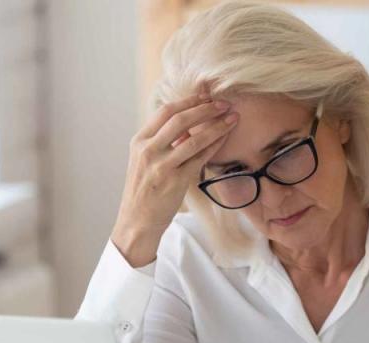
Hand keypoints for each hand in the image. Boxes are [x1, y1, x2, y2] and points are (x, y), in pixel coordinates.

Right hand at [111, 93, 237, 266]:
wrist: (136, 221)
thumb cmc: (144, 189)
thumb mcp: (144, 160)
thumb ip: (162, 140)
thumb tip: (189, 121)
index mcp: (139, 141)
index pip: (165, 111)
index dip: (188, 101)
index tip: (206, 95)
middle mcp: (148, 150)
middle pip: (180, 120)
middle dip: (206, 108)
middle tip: (224, 103)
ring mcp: (161, 166)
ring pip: (194, 138)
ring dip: (216, 125)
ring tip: (232, 118)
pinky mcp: (175, 181)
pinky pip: (200, 158)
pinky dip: (215, 145)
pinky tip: (225, 138)